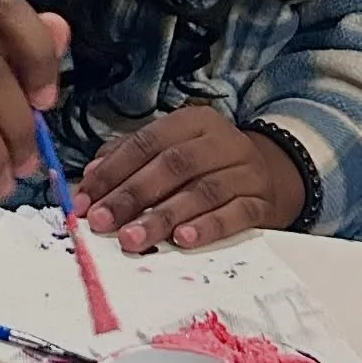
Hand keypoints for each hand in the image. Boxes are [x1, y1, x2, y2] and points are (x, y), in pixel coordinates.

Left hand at [76, 106, 304, 253]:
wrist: (274, 176)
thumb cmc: (209, 166)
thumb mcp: (173, 150)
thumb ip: (131, 158)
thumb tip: (90, 177)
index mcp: (194, 122)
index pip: (148, 142)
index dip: (114, 171)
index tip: (87, 200)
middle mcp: (222, 142)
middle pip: (174, 165)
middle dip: (133, 196)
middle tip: (104, 222)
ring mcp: (246, 172)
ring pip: (202, 191)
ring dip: (163, 216)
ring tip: (134, 238)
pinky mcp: (263, 203)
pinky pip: (236, 214)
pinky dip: (208, 227)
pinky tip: (183, 240)